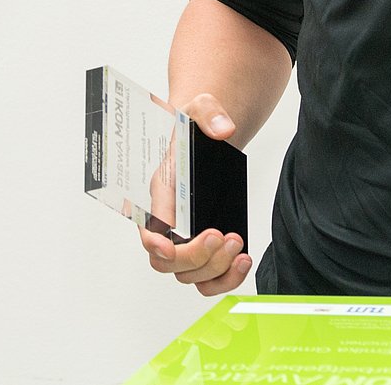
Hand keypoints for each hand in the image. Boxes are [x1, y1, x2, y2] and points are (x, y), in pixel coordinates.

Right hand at [138, 93, 250, 295]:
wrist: (206, 136)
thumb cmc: (194, 127)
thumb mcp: (200, 109)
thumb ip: (209, 114)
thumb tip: (224, 129)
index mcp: (161, 190)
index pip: (148, 225)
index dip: (155, 242)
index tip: (171, 247)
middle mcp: (166, 220)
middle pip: (166, 261)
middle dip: (195, 256)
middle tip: (224, 235)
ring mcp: (184, 238)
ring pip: (187, 276)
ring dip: (214, 269)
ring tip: (238, 247)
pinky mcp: (204, 248)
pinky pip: (206, 281)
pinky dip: (224, 280)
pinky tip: (242, 261)